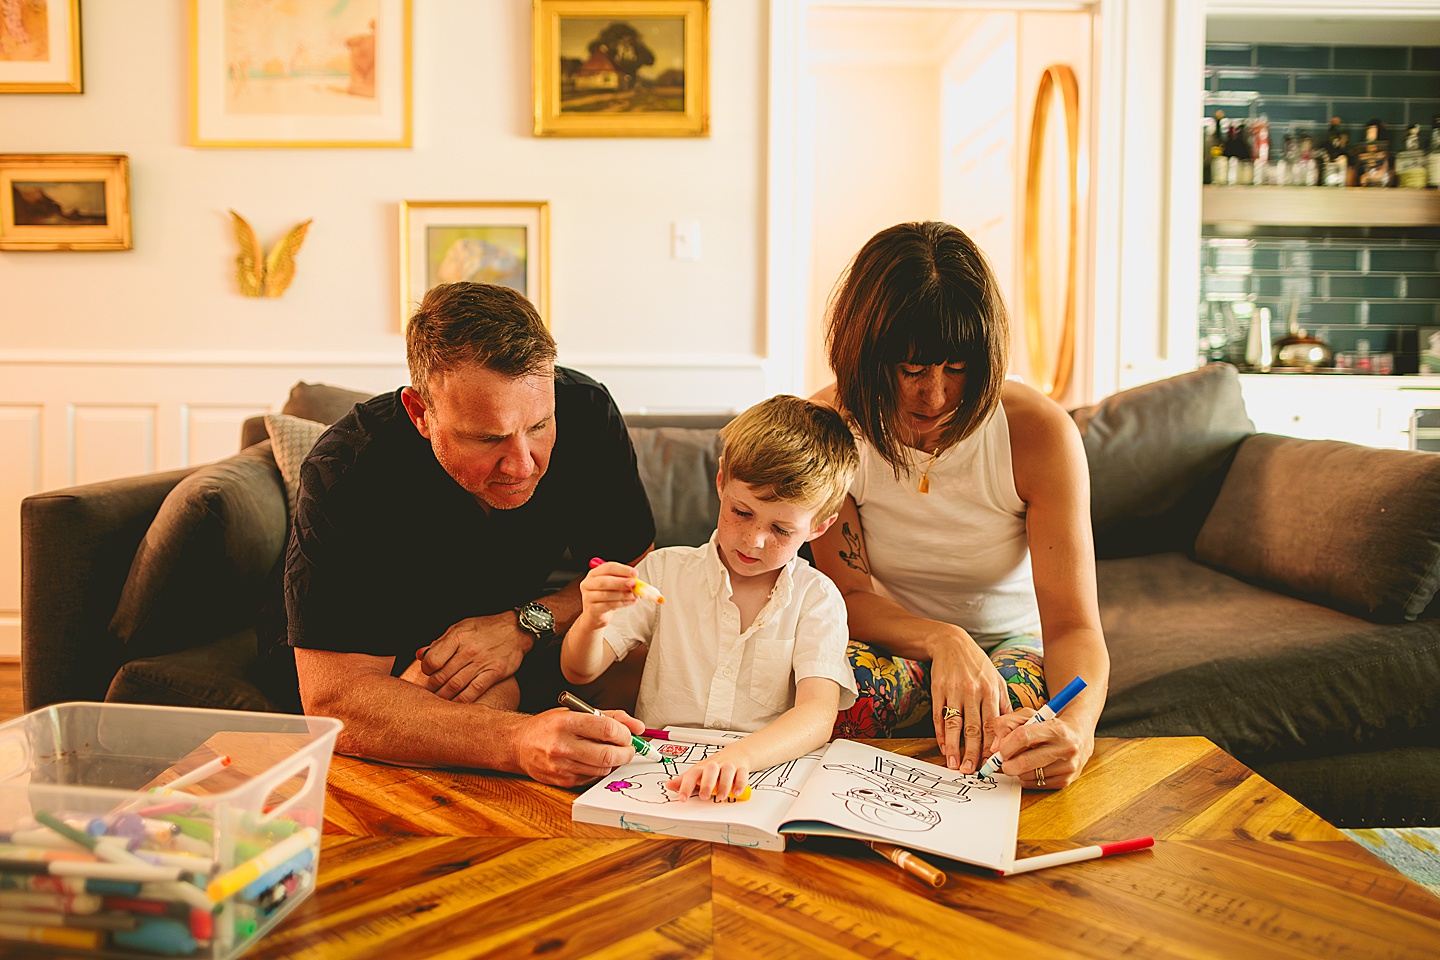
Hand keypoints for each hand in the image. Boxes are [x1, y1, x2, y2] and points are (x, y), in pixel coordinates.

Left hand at [413, 613, 528, 702]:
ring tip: (438, 700)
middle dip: (432, 687)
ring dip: (443, 696)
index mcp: (458, 636)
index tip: (427, 673)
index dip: (426, 669)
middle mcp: (469, 650)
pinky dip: (461, 701)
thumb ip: (440, 642)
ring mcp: (482, 662)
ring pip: (455, 685)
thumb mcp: (461, 627)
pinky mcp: (494, 673)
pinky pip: (474, 691)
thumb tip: (420, 654)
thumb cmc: (486, 628)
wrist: (516, 629)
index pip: (433, 659)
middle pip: (442, 675)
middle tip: (428, 692)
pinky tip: (455, 704)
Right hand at [514, 708, 644, 786]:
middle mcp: (562, 745)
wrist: (519, 744)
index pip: (607, 729)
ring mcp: (561, 766)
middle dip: (626, 752)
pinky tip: (593, 760)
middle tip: (628, 748)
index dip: (625, 733)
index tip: (628, 734)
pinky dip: (600, 770)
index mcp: (567, 722)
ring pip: (603, 769)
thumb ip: (611, 717)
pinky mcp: (562, 781)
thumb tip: (639, 727)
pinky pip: (592, 778)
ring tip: (609, 751)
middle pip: (607, 754)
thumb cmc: (550, 725)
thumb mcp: (577, 711)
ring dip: (613, 762)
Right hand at [577, 561, 639, 631]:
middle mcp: (588, 583)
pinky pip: (609, 605)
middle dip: (621, 582)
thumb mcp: (614, 585)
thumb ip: (623, 580)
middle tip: (634, 584)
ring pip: (607, 594)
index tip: (635, 573)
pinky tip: (631, 601)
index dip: (622, 569)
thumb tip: (636, 580)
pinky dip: (622, 603)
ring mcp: (588, 597)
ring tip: (634, 595)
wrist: (595, 614)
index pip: (608, 568)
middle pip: (604, 581)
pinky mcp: (592, 609)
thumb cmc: (606, 597)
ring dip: (623, 594)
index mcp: (594, 573)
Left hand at [665, 748, 750, 801]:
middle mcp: (715, 766)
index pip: (692, 775)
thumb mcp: (698, 772)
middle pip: (710, 769)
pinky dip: (741, 784)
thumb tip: (669, 785)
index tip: (682, 798)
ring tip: (720, 797)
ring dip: (724, 785)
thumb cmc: (715, 766)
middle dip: (707, 783)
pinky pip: (742, 774)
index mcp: (702, 767)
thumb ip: (684, 780)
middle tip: (704, 796)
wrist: (736, 754)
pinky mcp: (741, 769)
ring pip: (727, 771)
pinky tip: (737, 792)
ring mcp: (729, 766)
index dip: (686, 786)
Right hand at [928, 628, 1011, 773]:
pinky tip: (943, 747)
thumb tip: (1013, 731)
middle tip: (972, 772)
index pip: (993, 724)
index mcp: (991, 690)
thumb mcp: (996, 680)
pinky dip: (940, 734)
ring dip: (954, 747)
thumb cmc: (978, 665)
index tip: (993, 762)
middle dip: (973, 752)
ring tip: (954, 765)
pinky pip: (939, 716)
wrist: (951, 643)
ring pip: (955, 725)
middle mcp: (973, 692)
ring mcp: (954, 691)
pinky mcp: (938, 690)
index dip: (993, 745)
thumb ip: (1004, 705)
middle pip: (974, 728)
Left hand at [984, 712, 1093, 789]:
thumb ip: (1006, 724)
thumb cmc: (1047, 726)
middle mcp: (1065, 748)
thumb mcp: (1028, 716)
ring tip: (1023, 759)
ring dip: (1017, 770)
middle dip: (1007, 764)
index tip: (1000, 750)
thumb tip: (994, 748)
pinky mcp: (1065, 781)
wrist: (1078, 738)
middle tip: (1003, 761)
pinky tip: (1033, 767)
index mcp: (1055, 728)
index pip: (1023, 736)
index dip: (1006, 745)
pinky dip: (1027, 778)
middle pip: (1024, 762)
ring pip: (1027, 775)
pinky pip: (1034, 784)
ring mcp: (1067, 767)